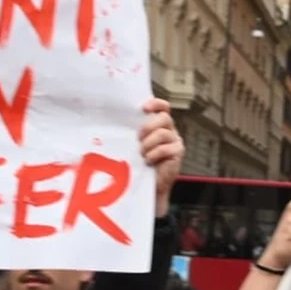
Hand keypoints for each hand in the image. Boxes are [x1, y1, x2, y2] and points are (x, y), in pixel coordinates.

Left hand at [139, 98, 183, 217]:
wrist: (149, 185)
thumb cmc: (139, 163)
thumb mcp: (134, 144)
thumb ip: (132, 132)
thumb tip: (113, 122)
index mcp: (159, 125)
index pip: (163, 107)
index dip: (155, 104)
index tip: (143, 108)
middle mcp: (170, 130)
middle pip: (164, 117)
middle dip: (149, 126)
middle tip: (138, 137)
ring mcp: (176, 141)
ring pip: (163, 133)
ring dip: (149, 143)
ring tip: (142, 153)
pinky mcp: (178, 153)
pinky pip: (165, 148)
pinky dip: (154, 154)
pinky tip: (148, 161)